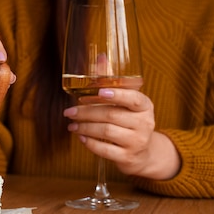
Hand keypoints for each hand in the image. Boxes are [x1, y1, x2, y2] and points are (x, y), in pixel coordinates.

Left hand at [63, 88, 179, 179]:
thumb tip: (100, 57)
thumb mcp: (126, 103)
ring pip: (106, 131)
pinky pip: (105, 150)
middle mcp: (144, 123)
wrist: (143, 153)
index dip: (117, 94)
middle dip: (86, 112)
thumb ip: (112, 82)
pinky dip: (89, 143)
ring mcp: (137, 141)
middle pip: (112, 114)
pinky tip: (80, 137)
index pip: (133, 98)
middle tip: (69, 112)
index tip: (99, 92)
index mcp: (144, 106)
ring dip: (84, 127)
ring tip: (72, 125)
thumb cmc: (129, 122)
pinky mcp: (127, 157)